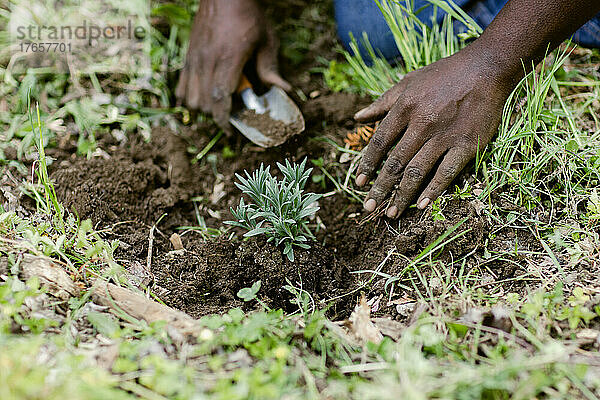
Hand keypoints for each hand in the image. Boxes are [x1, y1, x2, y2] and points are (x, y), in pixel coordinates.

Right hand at [176, 0, 289, 133]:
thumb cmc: (248, 16)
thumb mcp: (266, 40)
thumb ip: (270, 68)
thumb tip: (284, 89)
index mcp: (228, 59)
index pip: (219, 98)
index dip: (224, 120)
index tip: (231, 130)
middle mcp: (207, 61)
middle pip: (204, 104)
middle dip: (217, 115)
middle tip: (232, 113)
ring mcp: (194, 59)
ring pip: (190, 99)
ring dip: (204, 108)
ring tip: (219, 104)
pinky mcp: (188, 56)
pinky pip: (182, 87)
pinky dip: (190, 97)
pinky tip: (204, 96)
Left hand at [354, 49, 514, 217]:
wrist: (487, 68)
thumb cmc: (444, 74)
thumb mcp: (408, 82)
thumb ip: (382, 102)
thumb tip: (357, 118)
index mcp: (405, 107)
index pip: (379, 142)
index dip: (367, 164)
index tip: (358, 182)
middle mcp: (421, 124)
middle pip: (395, 162)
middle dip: (380, 187)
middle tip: (369, 206)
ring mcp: (445, 136)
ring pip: (417, 172)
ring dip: (402, 195)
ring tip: (391, 213)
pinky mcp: (467, 144)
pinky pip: (446, 173)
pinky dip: (433, 190)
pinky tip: (421, 205)